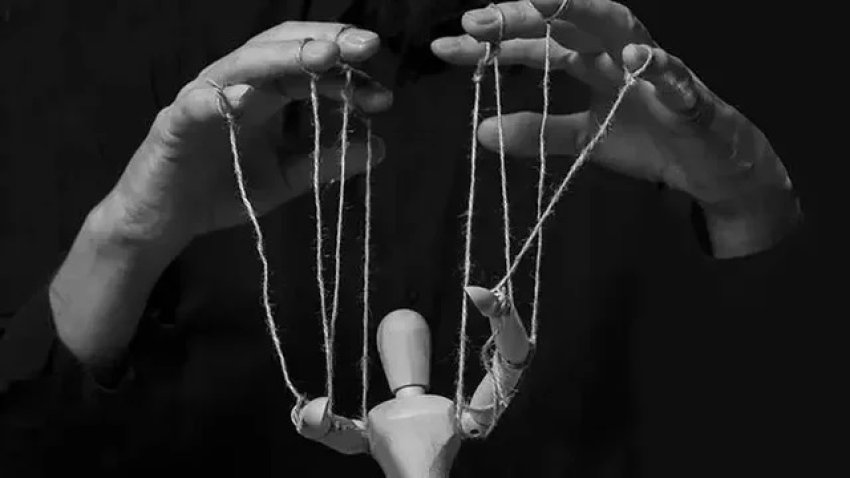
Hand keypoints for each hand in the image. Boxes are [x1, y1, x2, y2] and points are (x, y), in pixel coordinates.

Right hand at [95, 21, 391, 255]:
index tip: (384, 93)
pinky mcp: (175, 124)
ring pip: (243, 64)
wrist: (168, 221)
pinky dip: (219, 98)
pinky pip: (197, 105)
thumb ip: (328, 161)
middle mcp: (237, 85)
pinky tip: (246, 97)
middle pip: (281, 49)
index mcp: (267, 93)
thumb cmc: (225, 189)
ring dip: (282, 57)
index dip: (348, 73)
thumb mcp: (288, 178)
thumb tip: (381, 146)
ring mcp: (205, 99)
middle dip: (326, 44)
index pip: (310, 67)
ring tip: (322, 56)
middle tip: (367, 47)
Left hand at [432, 0, 799, 256]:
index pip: (535, 43)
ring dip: (582, 14)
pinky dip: (657, 67)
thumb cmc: (648, 140)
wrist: (708, 167)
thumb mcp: (581, 139)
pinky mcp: (690, 97)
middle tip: (474, 22)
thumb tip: (481, 131)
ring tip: (540, 5)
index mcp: (591, 60)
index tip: (444, 48)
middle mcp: (618, 53)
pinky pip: (676, 78)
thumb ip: (537, 132)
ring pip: (620, 28)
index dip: (492, 44)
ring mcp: (655, 70)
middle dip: (523, 16)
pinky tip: (631, 59)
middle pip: (568, 22)